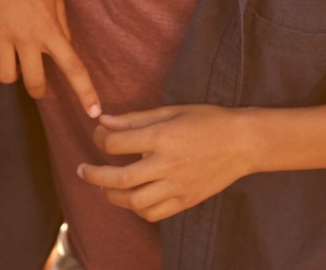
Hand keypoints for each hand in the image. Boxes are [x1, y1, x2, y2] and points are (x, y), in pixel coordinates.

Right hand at [0, 0, 100, 116]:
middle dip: (39, 88)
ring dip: (10, 71)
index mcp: (50, 28)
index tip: (95, 113)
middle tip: (38, 83)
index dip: (85, 94)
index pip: (74, 68)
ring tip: (10, 56)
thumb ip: (60, 27)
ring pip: (6, 77)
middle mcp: (26, 36)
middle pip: (34, 84)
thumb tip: (63, 51)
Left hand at [78, 105, 253, 221]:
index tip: (98, 135)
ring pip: (134, 201)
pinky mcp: (185, 200)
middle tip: (82, 170)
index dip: (99, 138)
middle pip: (119, 178)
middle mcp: (167, 164)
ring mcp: (177, 186)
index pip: (116, 143)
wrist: (243, 143)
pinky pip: (154, 213)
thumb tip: (104, 121)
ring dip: (112, 195)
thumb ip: (135, 119)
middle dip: (94, 175)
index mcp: (162, 137)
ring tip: (104, 186)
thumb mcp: (172, 111)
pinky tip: (132, 198)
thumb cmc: (208, 120)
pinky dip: (137, 209)